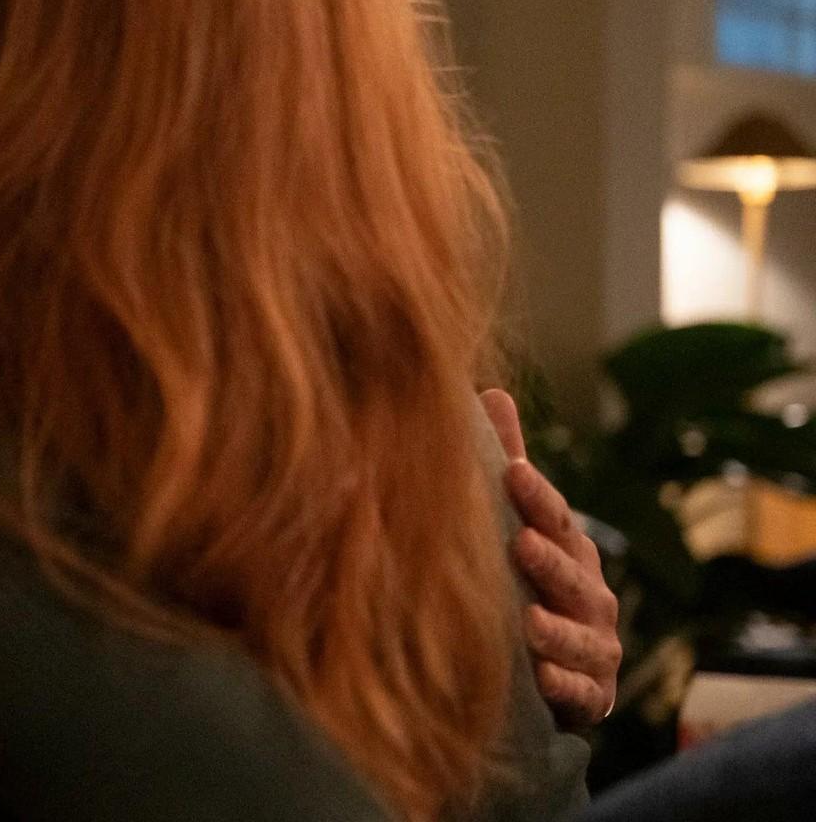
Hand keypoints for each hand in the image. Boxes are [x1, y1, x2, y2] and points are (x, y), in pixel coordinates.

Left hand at [483, 389, 621, 729]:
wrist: (554, 668)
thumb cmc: (533, 581)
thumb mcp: (521, 522)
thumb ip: (507, 463)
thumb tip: (492, 392)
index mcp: (571, 550)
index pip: (554, 518)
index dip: (536, 498)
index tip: (513, 474)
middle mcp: (590, 597)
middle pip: (572, 576)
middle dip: (550, 562)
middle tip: (521, 545)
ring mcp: (594, 647)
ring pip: (581, 637)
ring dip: (556, 629)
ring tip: (527, 621)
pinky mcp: (589, 695)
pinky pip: (581, 693)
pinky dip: (564, 685)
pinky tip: (541, 677)